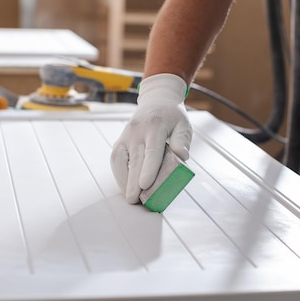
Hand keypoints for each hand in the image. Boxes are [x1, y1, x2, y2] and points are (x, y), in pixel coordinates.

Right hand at [110, 73, 191, 203]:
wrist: (156, 100)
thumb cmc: (172, 116)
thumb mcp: (183, 123)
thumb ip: (183, 139)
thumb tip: (182, 155)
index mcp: (155, 126)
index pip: (152, 150)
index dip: (148, 169)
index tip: (145, 185)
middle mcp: (137, 130)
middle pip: (135, 159)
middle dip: (133, 181)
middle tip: (134, 200)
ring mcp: (126, 135)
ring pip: (120, 160)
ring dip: (123, 180)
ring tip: (129, 197)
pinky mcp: (120, 140)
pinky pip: (115, 159)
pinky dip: (119, 174)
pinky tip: (125, 186)